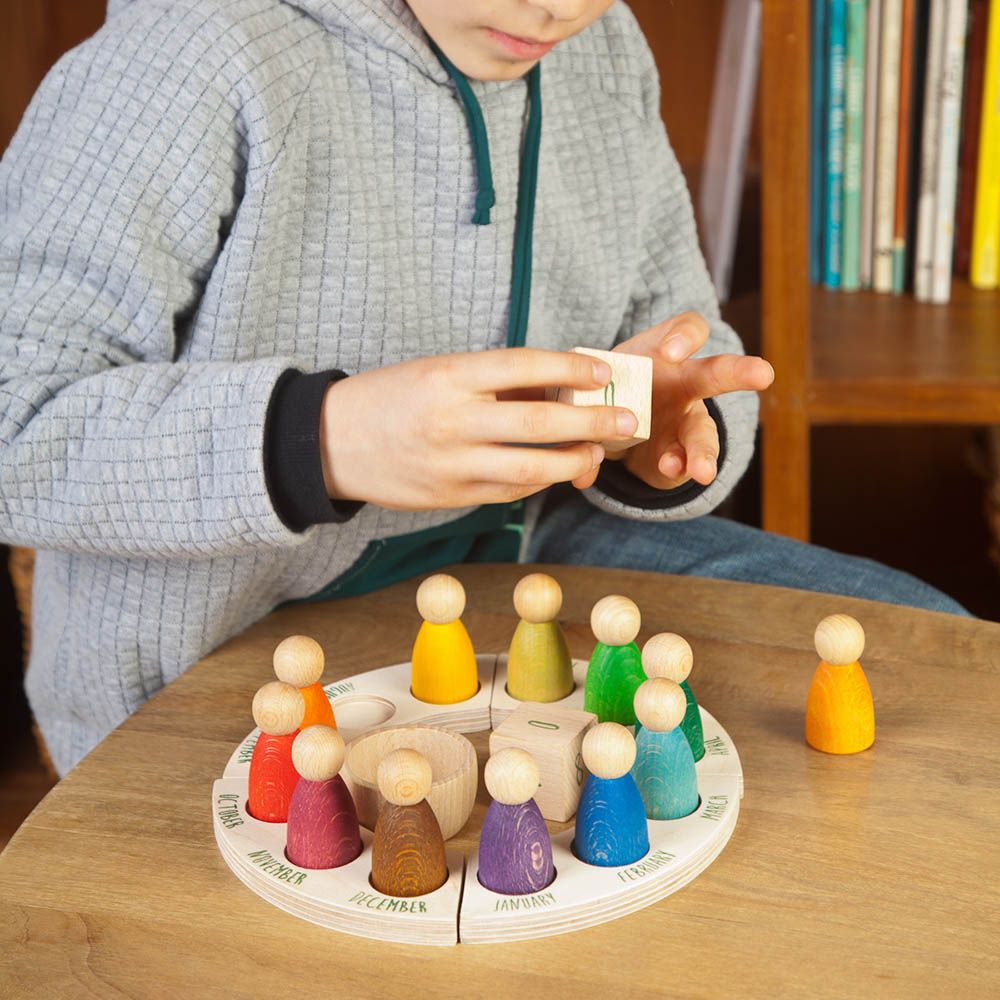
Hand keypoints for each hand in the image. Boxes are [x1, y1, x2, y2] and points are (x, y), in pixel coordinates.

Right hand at [319, 349, 642, 509]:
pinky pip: (507, 492)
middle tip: (627, 421)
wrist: (331, 442)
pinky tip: (553, 471)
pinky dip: (536, 482)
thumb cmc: (391, 398)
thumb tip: (557, 387)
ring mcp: (450, 463)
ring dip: (571, 462)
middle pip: (537, 422)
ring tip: (595, 454)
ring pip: (528, 468)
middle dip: (590, 421)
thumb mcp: (435, 372)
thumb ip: (490, 382)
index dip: (570, 366)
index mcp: (447, 376)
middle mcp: (451, 420)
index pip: (522, 365)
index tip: (603, 370)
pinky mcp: (449, 496)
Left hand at [571, 312, 774, 490]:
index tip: (672, 352)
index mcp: (664, 354)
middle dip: (740, 372)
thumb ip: (584, 405)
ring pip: (703, 432)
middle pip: (715, 373)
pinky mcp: (680, 456)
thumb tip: (577, 445)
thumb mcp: (594, 383)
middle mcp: (684, 385)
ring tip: (701, 470)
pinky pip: (683, 463)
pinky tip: (673, 472)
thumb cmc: (608, 388)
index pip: (688, 329)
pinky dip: (677, 469)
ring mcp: (685, 423)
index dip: (685, 337)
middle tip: (763, 373)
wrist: (611, 427)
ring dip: (703, 451)